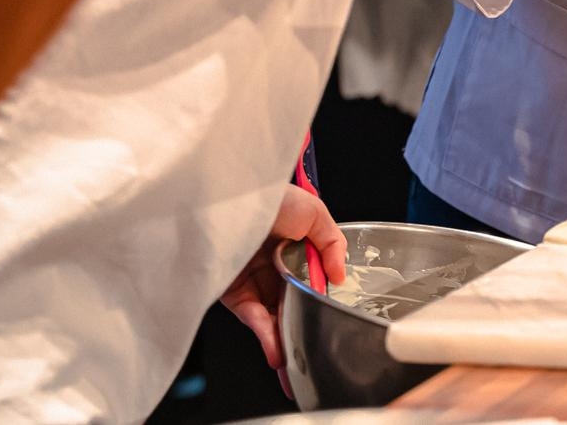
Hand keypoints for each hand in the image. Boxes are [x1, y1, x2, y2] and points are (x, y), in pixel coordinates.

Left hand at [219, 184, 347, 397]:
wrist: (227, 198)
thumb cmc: (269, 196)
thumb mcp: (314, 212)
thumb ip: (333, 244)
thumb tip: (339, 278)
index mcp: (294, 247)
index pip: (311, 281)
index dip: (321, 303)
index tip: (331, 324)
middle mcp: (273, 266)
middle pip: (292, 304)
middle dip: (302, 331)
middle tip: (313, 360)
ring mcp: (253, 281)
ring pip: (274, 317)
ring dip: (285, 342)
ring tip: (295, 369)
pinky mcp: (233, 293)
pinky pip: (254, 319)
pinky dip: (266, 338)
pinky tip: (278, 354)